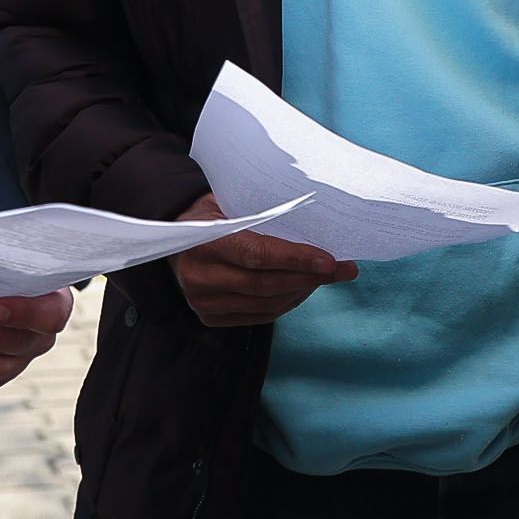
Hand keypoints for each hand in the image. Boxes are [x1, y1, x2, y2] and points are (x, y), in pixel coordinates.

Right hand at [171, 195, 356, 327]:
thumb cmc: (212, 213)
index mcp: (203, 240)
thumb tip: (317, 222)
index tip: (330, 260)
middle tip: (343, 270)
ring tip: (327, 277)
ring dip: (302, 292)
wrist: (175, 237)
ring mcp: (202, 301)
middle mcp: (199, 276)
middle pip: (266, 284)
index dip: (296, 259)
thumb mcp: (230, 201)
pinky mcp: (209, 316)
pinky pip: (259, 316)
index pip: (257, 255)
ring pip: (266, 304)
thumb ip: (263, 213)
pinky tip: (303, 288)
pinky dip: (286, 303)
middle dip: (310, 278)